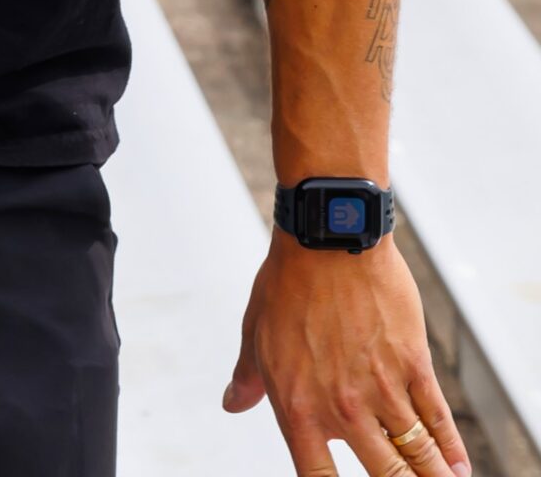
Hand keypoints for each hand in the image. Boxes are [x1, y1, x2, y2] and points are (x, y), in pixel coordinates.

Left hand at [224, 233, 466, 476]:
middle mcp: (343, 406)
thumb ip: (249, 378)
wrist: (326, 239)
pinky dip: (452, 450)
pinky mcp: (414, 365)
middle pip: (384, 476)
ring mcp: (382, 388)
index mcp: (298, 405)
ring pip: (418, 454)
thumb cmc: (286, 283)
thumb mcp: (256, 334)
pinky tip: (458, 469)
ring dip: (432, 476)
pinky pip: (438, 420)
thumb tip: (233, 404)